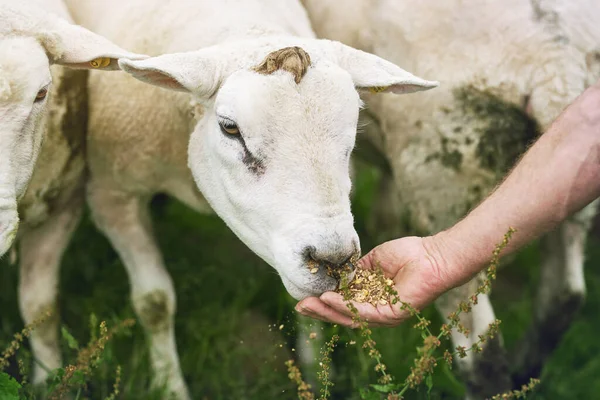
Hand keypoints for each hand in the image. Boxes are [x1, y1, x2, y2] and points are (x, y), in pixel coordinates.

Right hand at [295, 236, 451, 326]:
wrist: (433, 255)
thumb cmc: (409, 254)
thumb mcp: (372, 261)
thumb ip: (355, 271)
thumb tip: (336, 274)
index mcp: (371, 297)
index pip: (343, 304)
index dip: (323, 301)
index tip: (303, 296)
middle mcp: (376, 309)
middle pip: (342, 315)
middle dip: (320, 311)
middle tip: (299, 306)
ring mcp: (384, 314)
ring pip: (350, 317)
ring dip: (327, 310)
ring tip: (309, 304)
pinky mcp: (392, 315)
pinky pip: (364, 313)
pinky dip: (344, 306)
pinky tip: (329, 298)